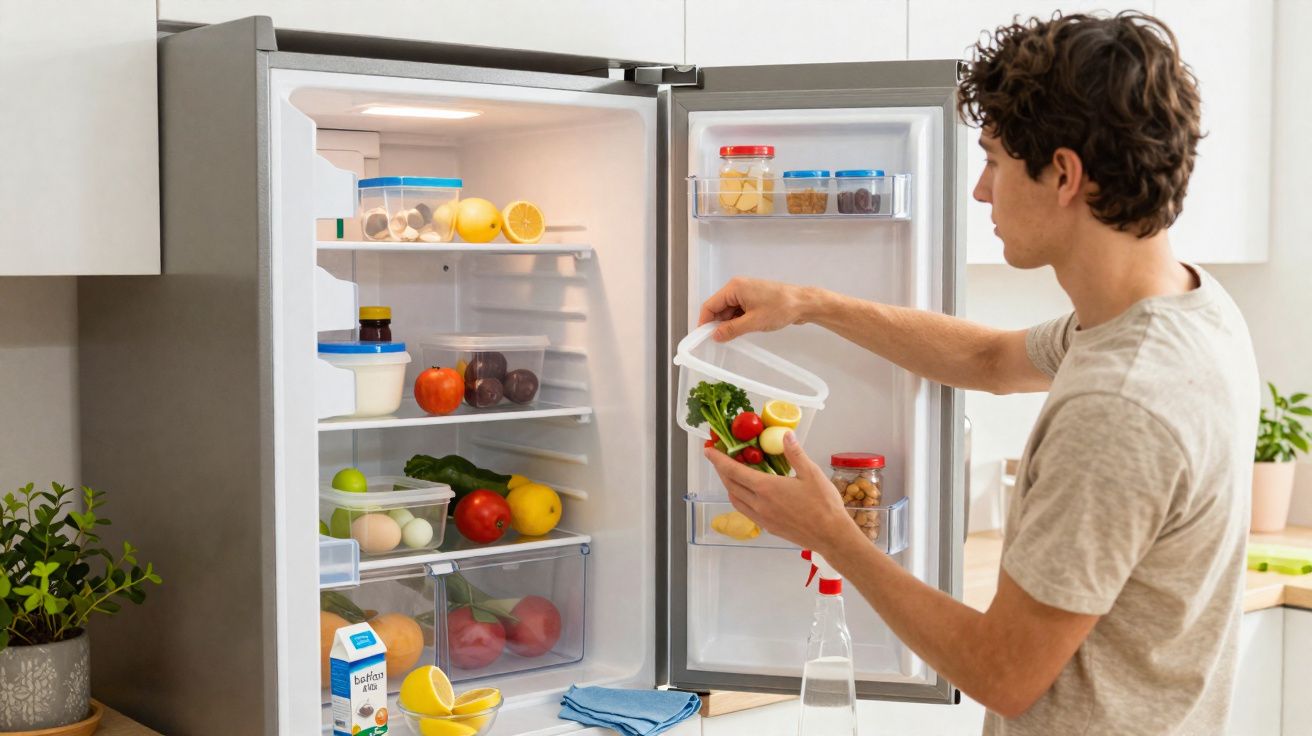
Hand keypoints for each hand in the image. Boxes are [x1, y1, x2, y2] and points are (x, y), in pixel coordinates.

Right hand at [697, 277, 815, 342]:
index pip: (710, 305)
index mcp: (734, 288)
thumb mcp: (753, 322)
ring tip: (734, 336)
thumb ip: (731, 329)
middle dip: (718, 324)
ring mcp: (746, 292)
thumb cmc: (780, 308)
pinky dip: (738, 321)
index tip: (702, 337)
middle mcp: (737, 287)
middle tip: (719, 340)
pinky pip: (739, 310)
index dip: (704, 322)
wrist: (803, 303)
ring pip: (729, 310)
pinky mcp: (754, 298)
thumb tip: (715, 336)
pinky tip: (742, 330)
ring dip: (729, 323)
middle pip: (718, 307)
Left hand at [703, 431, 861, 556]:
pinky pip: (745, 510)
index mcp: (766, 488)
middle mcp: (759, 504)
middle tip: (719, 458)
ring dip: (729, 485)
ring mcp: (762, 517)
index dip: (718, 460)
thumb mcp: (811, 473)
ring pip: (735, 499)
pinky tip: (748, 493)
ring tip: (731, 474)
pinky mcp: (768, 527)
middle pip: (730, 485)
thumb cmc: (824, 505)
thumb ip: (795, 454)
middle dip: (721, 470)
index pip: (734, 471)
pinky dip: (739, 498)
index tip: (709, 451)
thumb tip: (785, 436)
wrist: (831, 536)